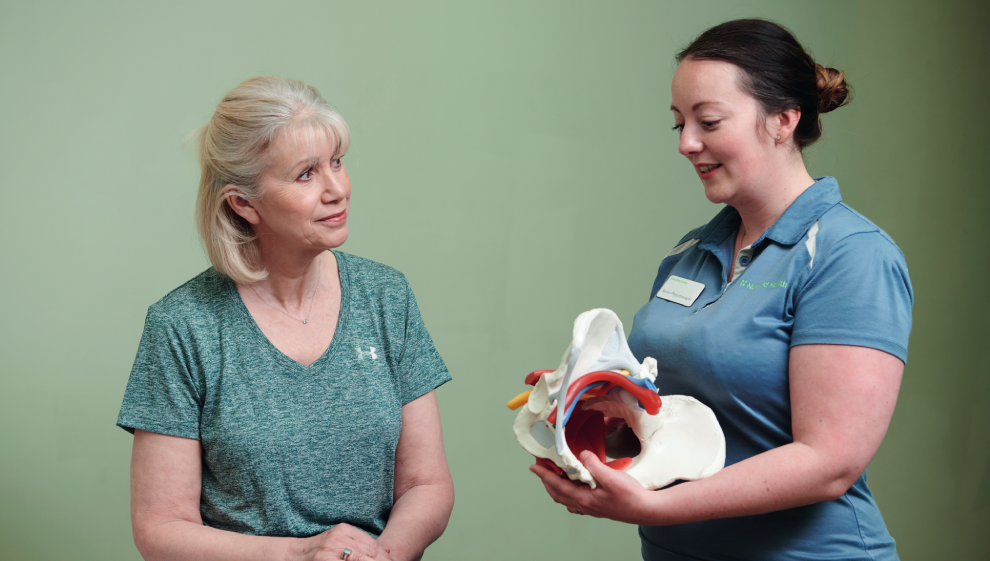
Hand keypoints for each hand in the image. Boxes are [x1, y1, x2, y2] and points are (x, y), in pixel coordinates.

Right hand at [296, 523, 395, 560]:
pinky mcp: (324, 560)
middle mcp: (338, 538)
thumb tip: (387, 552)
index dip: (382, 557)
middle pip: (368, 553)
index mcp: (344, 529)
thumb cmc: (321, 549)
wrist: (295, 555)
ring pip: (359, 559)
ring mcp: (330, 550)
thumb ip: (360, 543)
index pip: (372, 544)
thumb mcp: (339, 540)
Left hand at [530, 451, 654, 524]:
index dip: (544, 475)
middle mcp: (584, 505)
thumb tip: (581, 454)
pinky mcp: (597, 505)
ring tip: (554, 470)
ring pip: (566, 496)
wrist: (646, 509)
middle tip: (541, 465)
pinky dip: (569, 488)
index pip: (557, 485)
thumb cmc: (631, 496)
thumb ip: (593, 464)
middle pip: (557, 492)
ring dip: (556, 484)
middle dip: (546, 478)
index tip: (533, 466)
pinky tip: (575, 480)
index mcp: (584, 499)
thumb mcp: (611, 477)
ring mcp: (590, 507)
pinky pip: (576, 497)